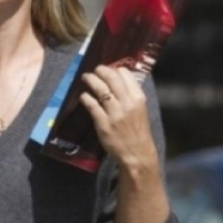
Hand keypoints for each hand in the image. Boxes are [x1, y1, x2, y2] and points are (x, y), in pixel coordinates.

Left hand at [80, 65, 167, 222]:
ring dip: (91, 80)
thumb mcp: (139, 110)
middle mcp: (127, 103)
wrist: (136, 153)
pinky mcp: (103, 123)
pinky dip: (86, 98)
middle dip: (101, 70)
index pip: (126, 75)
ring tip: (85, 78)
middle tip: (95, 69)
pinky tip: (83, 96)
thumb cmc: (137, 131)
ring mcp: (115, 113)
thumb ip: (130, 96)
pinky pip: (91, 104)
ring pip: (100, 89)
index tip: (109, 69)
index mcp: (138, 99)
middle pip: (112, 78)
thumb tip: (118, 80)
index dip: (115, 69)